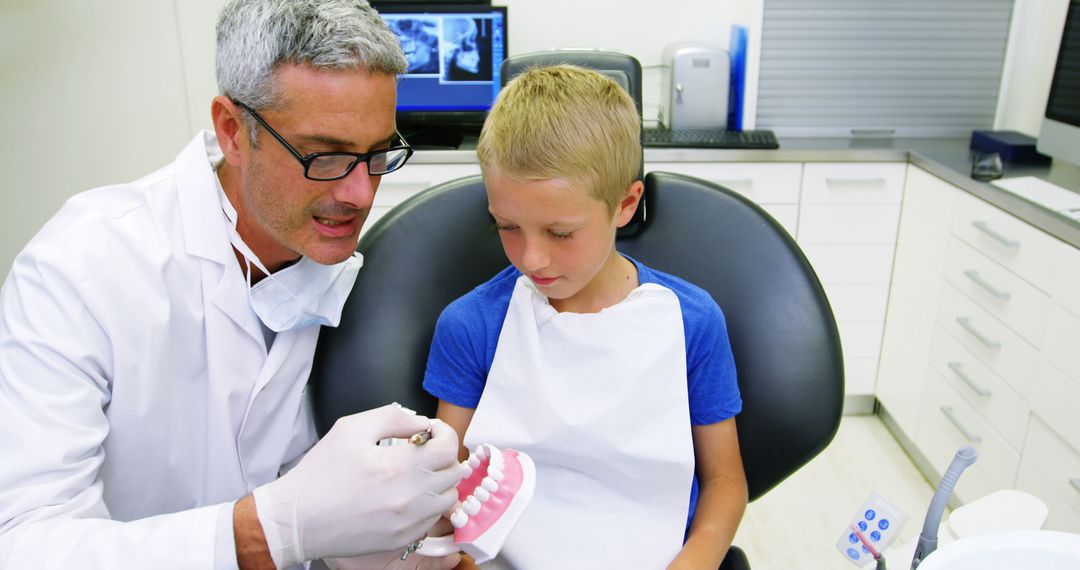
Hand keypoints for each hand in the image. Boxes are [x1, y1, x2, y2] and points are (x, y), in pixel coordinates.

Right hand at [253, 404, 462, 566]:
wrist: (297, 519)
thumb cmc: (320, 475)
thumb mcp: (352, 428)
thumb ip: (393, 417)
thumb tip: (420, 421)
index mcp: (400, 466)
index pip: (449, 447)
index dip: (444, 433)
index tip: (431, 432)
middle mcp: (411, 497)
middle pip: (455, 473)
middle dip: (443, 455)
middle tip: (424, 450)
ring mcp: (409, 522)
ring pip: (448, 498)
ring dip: (439, 481)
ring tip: (416, 473)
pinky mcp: (402, 539)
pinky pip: (432, 519)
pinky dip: (427, 504)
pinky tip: (405, 495)